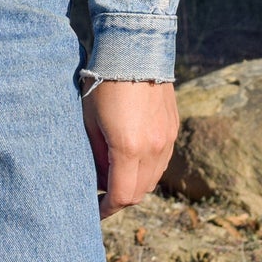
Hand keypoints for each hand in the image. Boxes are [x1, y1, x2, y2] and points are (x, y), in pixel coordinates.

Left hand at [83, 79, 177, 220]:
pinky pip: (161, 161)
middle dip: (119, 200)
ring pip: (153, 179)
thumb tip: (98, 179)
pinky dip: (147, 169)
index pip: (121, 196)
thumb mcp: (89, 121)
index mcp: (129, 148)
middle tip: (101, 196)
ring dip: (135, 185)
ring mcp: (167, 139)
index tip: (93, 211)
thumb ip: (94, 155)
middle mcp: (153, 148)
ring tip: (114, 178)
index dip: (106, 209)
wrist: (135, 50)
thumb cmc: (103, 83)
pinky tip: (131, 159)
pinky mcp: (172, 128)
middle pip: (139, 192)